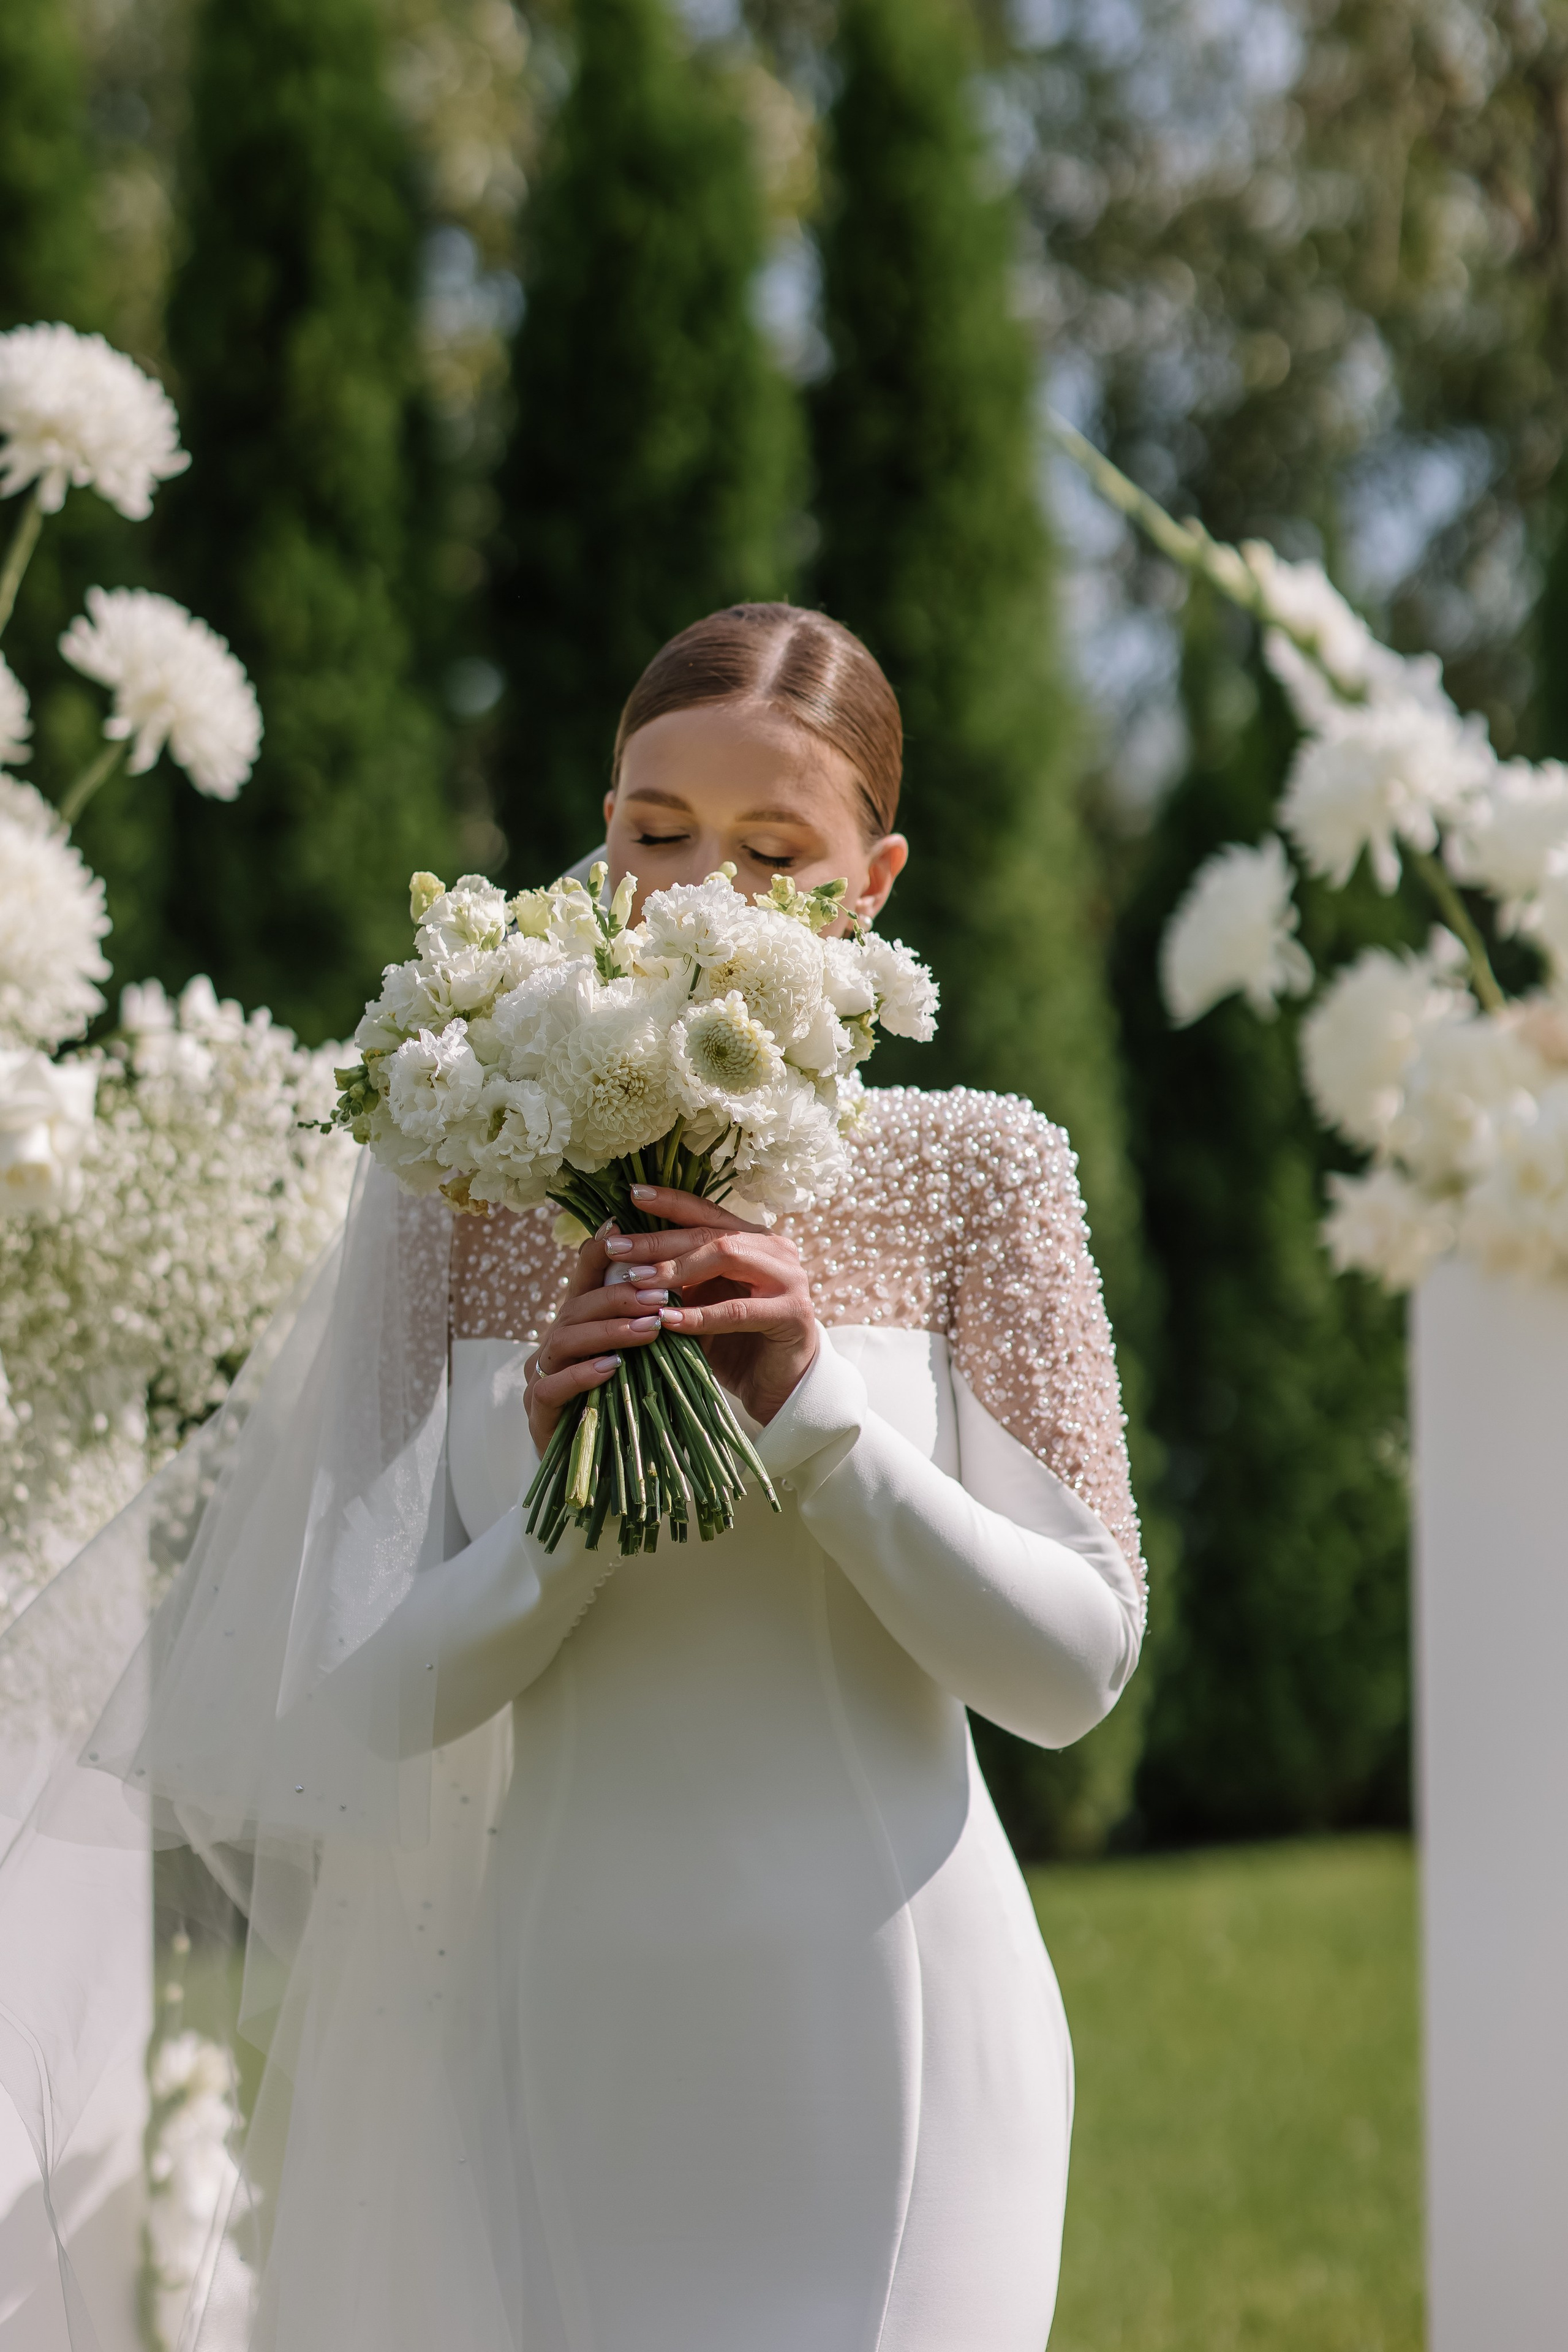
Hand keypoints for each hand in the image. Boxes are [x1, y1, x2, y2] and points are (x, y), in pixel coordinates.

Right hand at [523, 1220, 670, 1453]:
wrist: (612, 1478)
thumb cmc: (634, 1413)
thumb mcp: (650, 1362)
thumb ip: (655, 1324)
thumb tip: (692, 1281)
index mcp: (580, 1325)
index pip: (584, 1277)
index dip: (601, 1251)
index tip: (625, 1226)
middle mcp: (555, 1345)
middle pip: (576, 1305)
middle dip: (618, 1296)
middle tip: (660, 1293)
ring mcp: (542, 1377)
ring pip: (563, 1339)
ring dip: (608, 1330)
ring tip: (648, 1328)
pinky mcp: (538, 1414)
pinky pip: (552, 1386)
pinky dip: (584, 1374)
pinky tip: (613, 1368)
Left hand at [603, 1183, 818, 1427]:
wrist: (779, 1384)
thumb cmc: (735, 1340)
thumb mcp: (702, 1302)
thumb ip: (677, 1279)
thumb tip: (622, 1261)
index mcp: (753, 1238)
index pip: (708, 1211)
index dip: (671, 1202)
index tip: (632, 1194)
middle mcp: (774, 1249)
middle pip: (711, 1234)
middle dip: (660, 1240)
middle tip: (617, 1248)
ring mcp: (788, 1278)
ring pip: (726, 1259)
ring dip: (676, 1269)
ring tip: (637, 1280)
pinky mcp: (792, 1314)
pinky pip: (737, 1311)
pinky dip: (700, 1315)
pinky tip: (668, 1320)